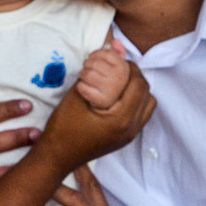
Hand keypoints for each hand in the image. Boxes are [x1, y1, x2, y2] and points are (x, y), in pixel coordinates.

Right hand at [39, 56, 154, 170]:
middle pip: (146, 93)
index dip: (130, 67)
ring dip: (137, 89)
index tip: (116, 60)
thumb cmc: (63, 128)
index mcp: (121, 119)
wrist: (57, 157)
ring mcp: (130, 135)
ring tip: (119, 81)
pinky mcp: (126, 138)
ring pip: (147, 104)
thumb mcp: (77, 95)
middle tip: (118, 68)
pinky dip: (134, 101)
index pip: (138, 84)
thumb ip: (97, 72)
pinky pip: (140, 114)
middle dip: (134, 76)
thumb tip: (112, 48)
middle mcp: (131, 129)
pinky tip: (117, 96)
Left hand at [76, 37, 131, 109]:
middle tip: (88, 70)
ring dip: (82, 75)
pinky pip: (82, 87)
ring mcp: (111, 90)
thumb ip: (117, 52)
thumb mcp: (117, 66)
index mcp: (124, 68)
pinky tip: (86, 88)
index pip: (104, 52)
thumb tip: (115, 41)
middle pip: (93, 63)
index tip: (95, 60)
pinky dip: (80, 86)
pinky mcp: (101, 100)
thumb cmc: (111, 81)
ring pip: (86, 74)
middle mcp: (119, 78)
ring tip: (86, 78)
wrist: (110, 104)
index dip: (95, 55)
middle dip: (87, 65)